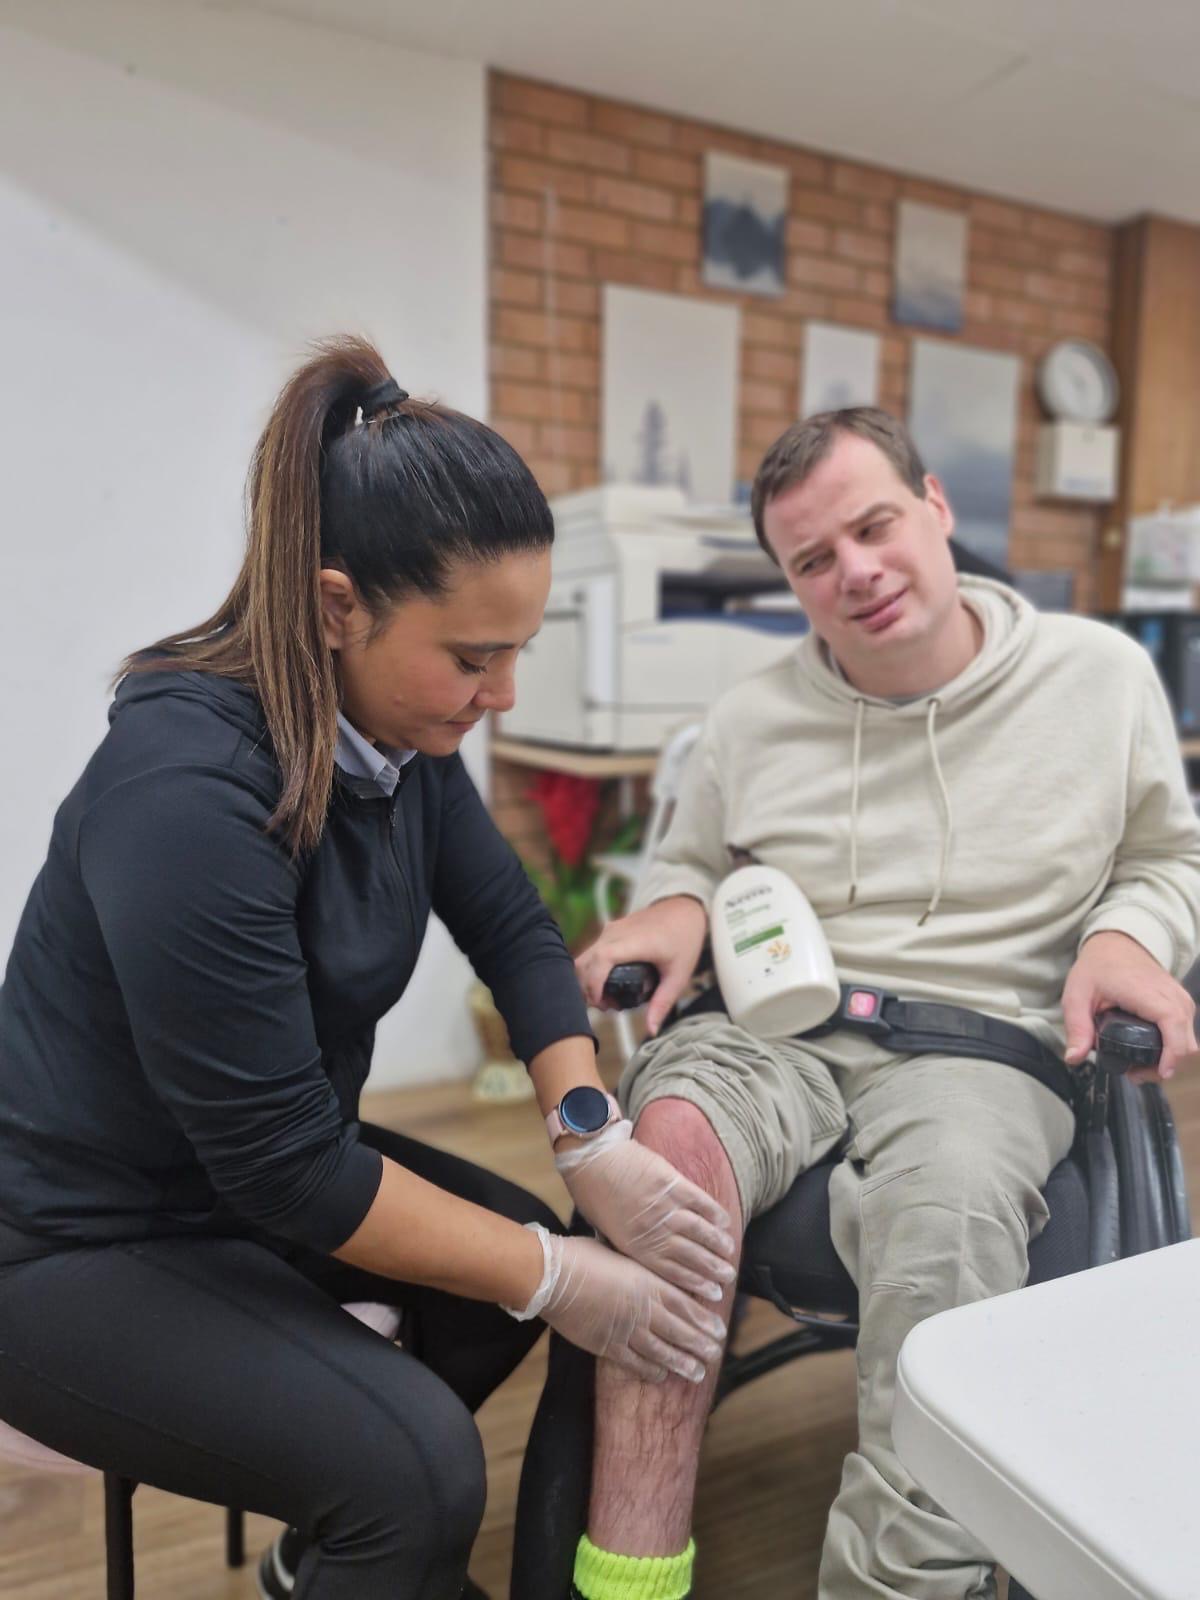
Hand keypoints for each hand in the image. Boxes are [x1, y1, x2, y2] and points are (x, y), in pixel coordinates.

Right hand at [509, 1227, 727, 1383]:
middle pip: (680, 1330)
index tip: (719, 1329)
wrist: (552, 1276)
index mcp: (647, 1283)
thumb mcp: (620, 1253)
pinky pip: (635, 1362)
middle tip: (716, 1354)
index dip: (704, 1319)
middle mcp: (642, 1308)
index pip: (685, 1305)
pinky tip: (662, 1374)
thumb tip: (653, 1266)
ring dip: (682, 1362)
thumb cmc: (582, 1256)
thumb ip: (640, 1267)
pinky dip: (651, 1370)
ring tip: (698, 1372)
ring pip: (662, 1350)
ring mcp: (625, 1329)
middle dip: (700, 1344)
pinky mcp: (607, 1345)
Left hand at [555, 1126, 736, 1298]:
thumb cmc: (594, 1194)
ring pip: (700, 1231)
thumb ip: (628, 1247)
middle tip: (728, 1277)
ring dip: (718, 1243)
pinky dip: (714, 1213)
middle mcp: (653, 1230)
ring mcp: (665, 1206)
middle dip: (713, 1269)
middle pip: (691, 1255)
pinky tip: (725, 1222)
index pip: (673, 1272)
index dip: (696, 1283)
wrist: (592, 1158)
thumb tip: (645, 1264)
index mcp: (635, 1246)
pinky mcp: (672, 1183)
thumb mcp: (605, 1231)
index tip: (713, 1293)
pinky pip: (700, 1202)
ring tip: (730, 1252)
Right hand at [575, 896, 706, 1036]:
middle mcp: (616, 933)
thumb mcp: (678, 975)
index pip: (601, 960)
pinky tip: (606, 984)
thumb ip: (663, 1003)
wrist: (684, 909)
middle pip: (585, 962)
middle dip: (587, 989)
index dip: (594, 984)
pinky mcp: (609, 930)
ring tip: (607, 998)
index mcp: (635, 942)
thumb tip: (651, 1030)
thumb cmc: (684, 940)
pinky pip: (591, 952)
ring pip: (584, 957)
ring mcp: (610, 930)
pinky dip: (591, 970)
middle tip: (607, 1007)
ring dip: (588, 980)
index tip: (602, 1004)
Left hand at [1062, 930, 1196, 1081]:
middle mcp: (1172, 996)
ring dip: (1170, 1059)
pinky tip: (1152, 1052)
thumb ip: (1077, 1028)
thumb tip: (1074, 1057)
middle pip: (1186, 1043)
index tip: (1158, 1072)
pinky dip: (1174, 1047)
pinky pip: (1187, 1031)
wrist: (1116, 943)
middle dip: (1165, 1066)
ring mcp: (1180, 999)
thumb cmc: (1098, 966)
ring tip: (1141, 1065)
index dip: (1171, 1056)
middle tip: (1135, 1073)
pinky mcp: (1181, 1002)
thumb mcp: (1077, 995)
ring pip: (1190, 1040)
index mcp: (1149, 993)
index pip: (1174, 1028)